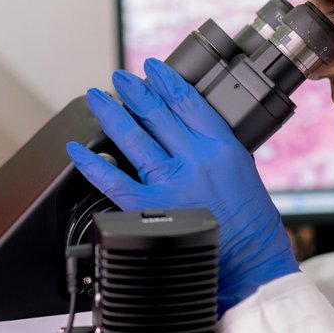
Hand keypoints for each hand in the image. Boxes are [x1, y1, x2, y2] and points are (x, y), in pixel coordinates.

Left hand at [66, 58, 298, 312]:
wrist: (253, 264)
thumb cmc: (254, 225)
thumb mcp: (245, 171)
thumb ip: (216, 149)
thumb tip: (189, 132)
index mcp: (222, 147)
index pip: (188, 102)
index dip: (166, 81)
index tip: (153, 68)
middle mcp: (195, 160)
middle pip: (156, 114)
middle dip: (134, 91)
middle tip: (119, 78)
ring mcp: (171, 183)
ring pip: (132, 138)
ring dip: (111, 114)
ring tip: (97, 98)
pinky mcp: (151, 208)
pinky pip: (112, 180)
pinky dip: (92, 163)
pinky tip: (79, 150)